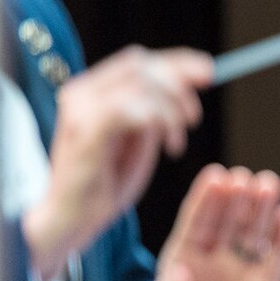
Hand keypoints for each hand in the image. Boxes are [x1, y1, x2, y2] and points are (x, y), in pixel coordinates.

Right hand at [24, 47, 212, 278]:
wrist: (71, 219)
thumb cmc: (104, 184)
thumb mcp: (138, 141)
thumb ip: (153, 112)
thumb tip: (183, 86)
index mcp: (91, 92)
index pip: (136, 61)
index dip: (176, 62)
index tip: (208, 71)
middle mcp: (81, 93)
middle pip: (141, 66)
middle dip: (178, 85)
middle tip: (193, 117)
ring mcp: (80, 110)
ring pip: (141, 85)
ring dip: (171, 110)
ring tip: (177, 142)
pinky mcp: (86, 130)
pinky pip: (132, 109)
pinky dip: (160, 123)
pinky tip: (169, 149)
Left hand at [143, 164, 279, 280]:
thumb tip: (179, 275)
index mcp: (182, 260)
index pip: (195, 223)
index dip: (206, 200)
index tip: (217, 177)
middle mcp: (214, 259)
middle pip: (228, 221)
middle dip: (237, 199)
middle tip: (247, 178)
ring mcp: (242, 271)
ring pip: (254, 233)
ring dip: (262, 209)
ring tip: (270, 185)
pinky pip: (278, 258)